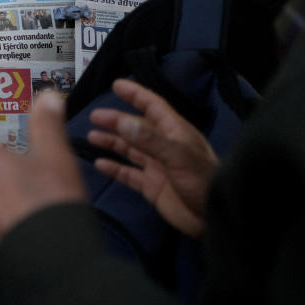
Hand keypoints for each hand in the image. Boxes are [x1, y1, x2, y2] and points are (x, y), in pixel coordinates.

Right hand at [87, 79, 217, 237]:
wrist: (212, 219)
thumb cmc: (202, 181)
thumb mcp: (177, 156)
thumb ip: (149, 139)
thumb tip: (122, 121)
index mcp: (174, 133)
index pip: (153, 107)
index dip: (136, 95)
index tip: (117, 85)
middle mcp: (163, 146)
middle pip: (136, 128)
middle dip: (116, 121)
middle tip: (95, 116)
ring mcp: (157, 167)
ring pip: (130, 149)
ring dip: (112, 142)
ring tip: (92, 136)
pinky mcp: (151, 187)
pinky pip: (128, 174)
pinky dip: (114, 169)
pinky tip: (100, 164)